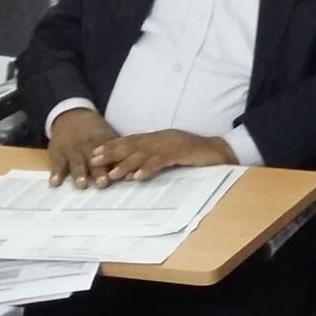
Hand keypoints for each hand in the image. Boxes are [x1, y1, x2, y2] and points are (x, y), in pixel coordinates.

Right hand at [48, 108, 118, 188]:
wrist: (71, 116)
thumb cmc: (95, 132)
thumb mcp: (108, 136)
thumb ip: (119, 153)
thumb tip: (136, 171)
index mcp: (104, 141)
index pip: (113, 154)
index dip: (119, 165)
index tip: (126, 176)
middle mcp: (89, 146)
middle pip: (95, 160)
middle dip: (99, 172)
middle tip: (103, 183)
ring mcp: (72, 150)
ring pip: (77, 162)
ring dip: (79, 173)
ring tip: (82, 184)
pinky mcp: (58, 154)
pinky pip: (57, 164)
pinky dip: (56, 173)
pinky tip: (55, 183)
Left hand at [90, 130, 237, 181]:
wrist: (222, 153)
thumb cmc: (196, 157)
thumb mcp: (171, 157)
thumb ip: (153, 161)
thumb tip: (130, 173)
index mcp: (159, 138)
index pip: (131, 141)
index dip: (112, 146)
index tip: (94, 154)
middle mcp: (163, 138)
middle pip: (133, 144)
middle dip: (112, 153)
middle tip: (94, 161)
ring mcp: (172, 144)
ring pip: (145, 153)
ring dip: (126, 164)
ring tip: (112, 174)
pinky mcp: (183, 152)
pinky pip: (162, 160)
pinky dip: (149, 168)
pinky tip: (137, 177)